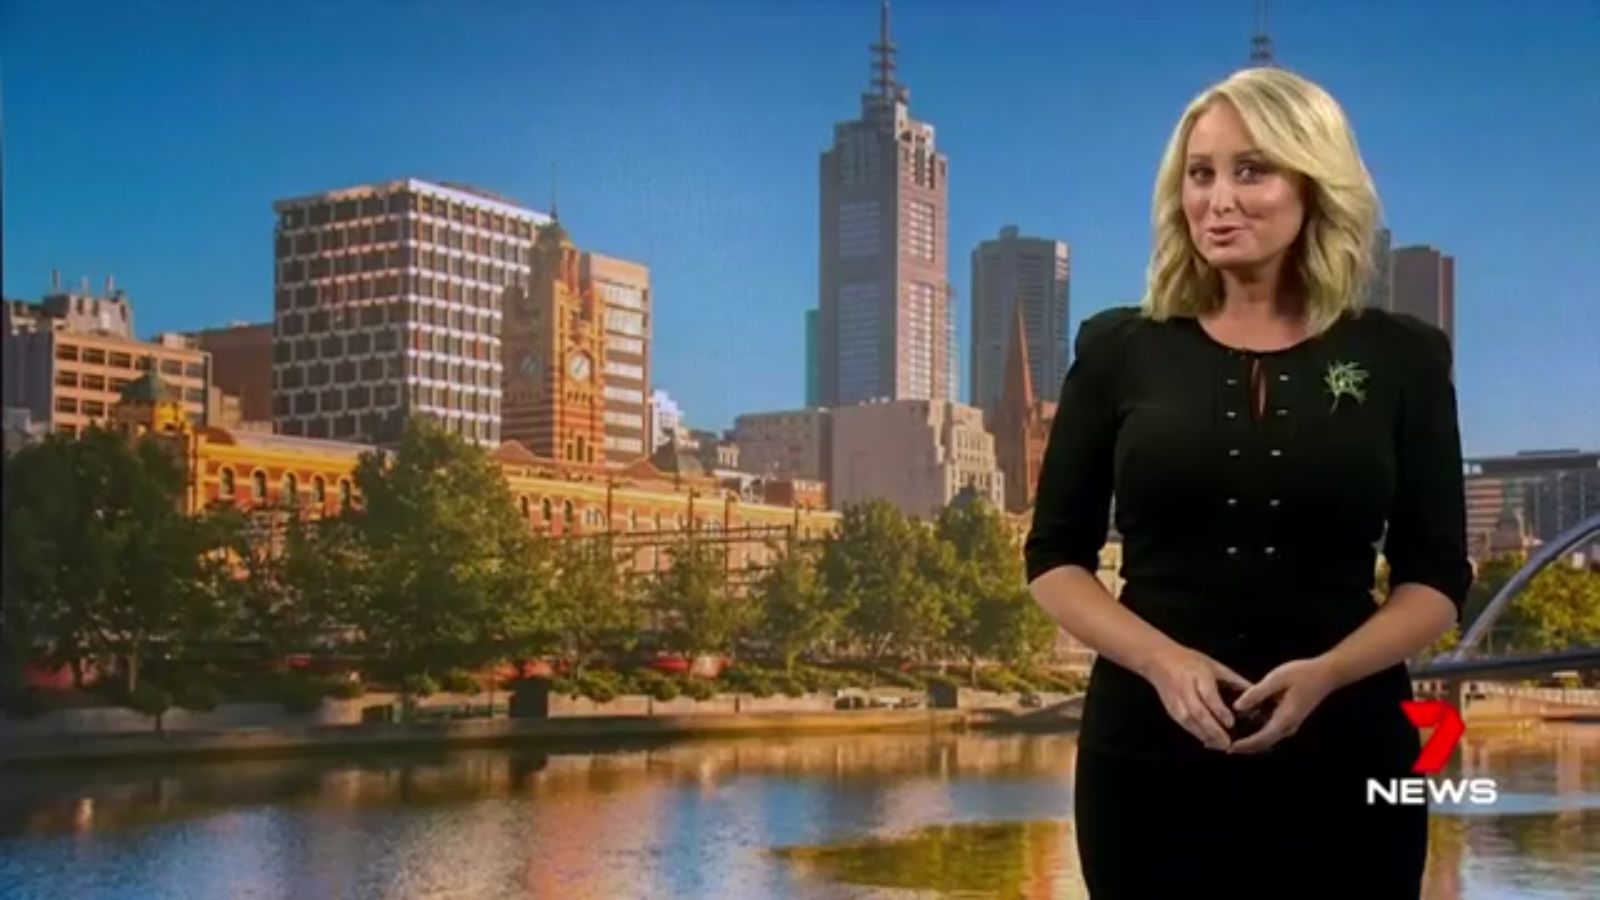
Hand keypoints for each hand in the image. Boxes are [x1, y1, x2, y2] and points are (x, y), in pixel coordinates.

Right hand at [1138, 644, 1253, 751]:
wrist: (1158, 660)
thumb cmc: (1191, 661)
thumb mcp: (1214, 665)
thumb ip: (1234, 680)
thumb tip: (1256, 695)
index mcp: (1198, 674)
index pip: (1208, 694)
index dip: (1219, 710)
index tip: (1231, 723)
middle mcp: (1184, 688)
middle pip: (1197, 711)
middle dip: (1212, 729)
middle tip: (1227, 743)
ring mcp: (1174, 699)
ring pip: (1188, 720)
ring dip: (1204, 734)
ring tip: (1220, 746)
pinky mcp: (1169, 709)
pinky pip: (1182, 724)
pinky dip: (1195, 734)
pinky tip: (1207, 741)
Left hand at [1228, 657, 1338, 753]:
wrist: (1326, 674)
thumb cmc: (1302, 674)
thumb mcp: (1276, 679)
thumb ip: (1256, 693)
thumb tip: (1237, 707)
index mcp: (1284, 719)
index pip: (1261, 739)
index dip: (1244, 745)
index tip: (1228, 747)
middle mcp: (1288, 727)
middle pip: (1263, 744)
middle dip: (1244, 747)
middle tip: (1223, 747)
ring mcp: (1290, 724)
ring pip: (1267, 739)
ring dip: (1249, 742)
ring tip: (1229, 739)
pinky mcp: (1289, 719)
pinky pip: (1270, 732)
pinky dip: (1256, 733)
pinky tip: (1243, 726)